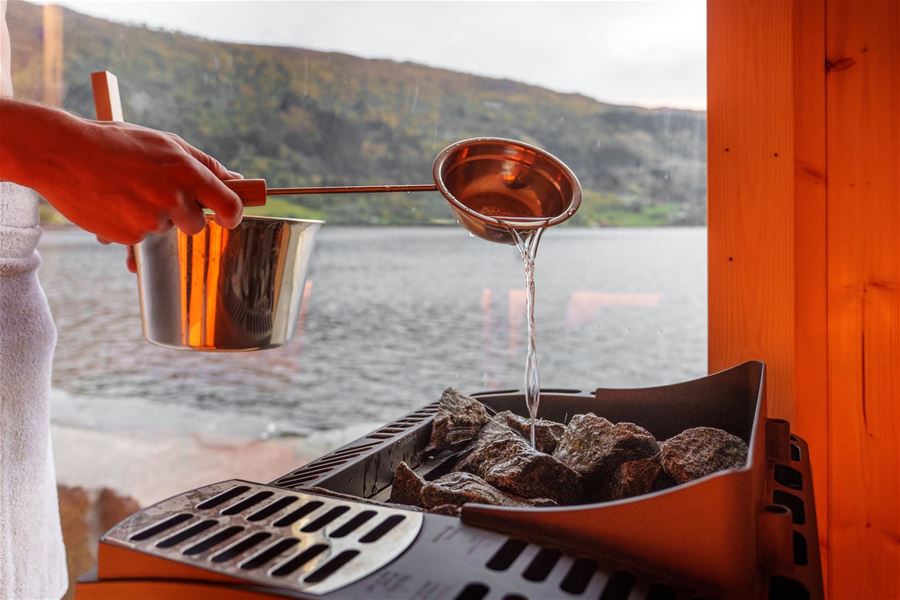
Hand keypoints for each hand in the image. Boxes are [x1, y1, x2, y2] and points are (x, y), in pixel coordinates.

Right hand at [0, 100, 242, 266]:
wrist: (62, 153)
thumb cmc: (116, 143)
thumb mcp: (164, 142)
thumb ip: (203, 163)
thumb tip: (236, 180)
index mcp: (186, 171)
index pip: (229, 206)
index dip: (232, 215)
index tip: (227, 217)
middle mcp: (172, 198)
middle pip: (197, 225)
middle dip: (183, 215)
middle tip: (157, 193)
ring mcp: (150, 220)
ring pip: (165, 229)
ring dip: (153, 216)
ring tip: (127, 190)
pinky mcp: (129, 236)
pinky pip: (140, 237)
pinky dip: (130, 224)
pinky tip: (112, 201)